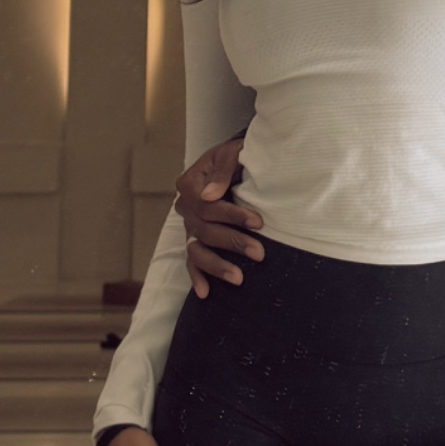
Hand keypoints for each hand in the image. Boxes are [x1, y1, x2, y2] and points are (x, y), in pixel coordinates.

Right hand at [173, 138, 260, 296]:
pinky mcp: (194, 239)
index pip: (208, 204)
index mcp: (189, 183)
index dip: (233, 215)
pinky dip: (196, 276)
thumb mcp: (232, 153)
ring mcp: (188, 225)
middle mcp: (185, 206)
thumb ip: (222, 171)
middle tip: (259, 253)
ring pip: (197, 250)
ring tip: (238, 278)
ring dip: (217, 265)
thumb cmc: (236, 155)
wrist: (235, 160)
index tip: (258, 222)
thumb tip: (210, 196)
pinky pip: (191, 260)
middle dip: (233, 242)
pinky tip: (205, 292)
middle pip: (206, 229)